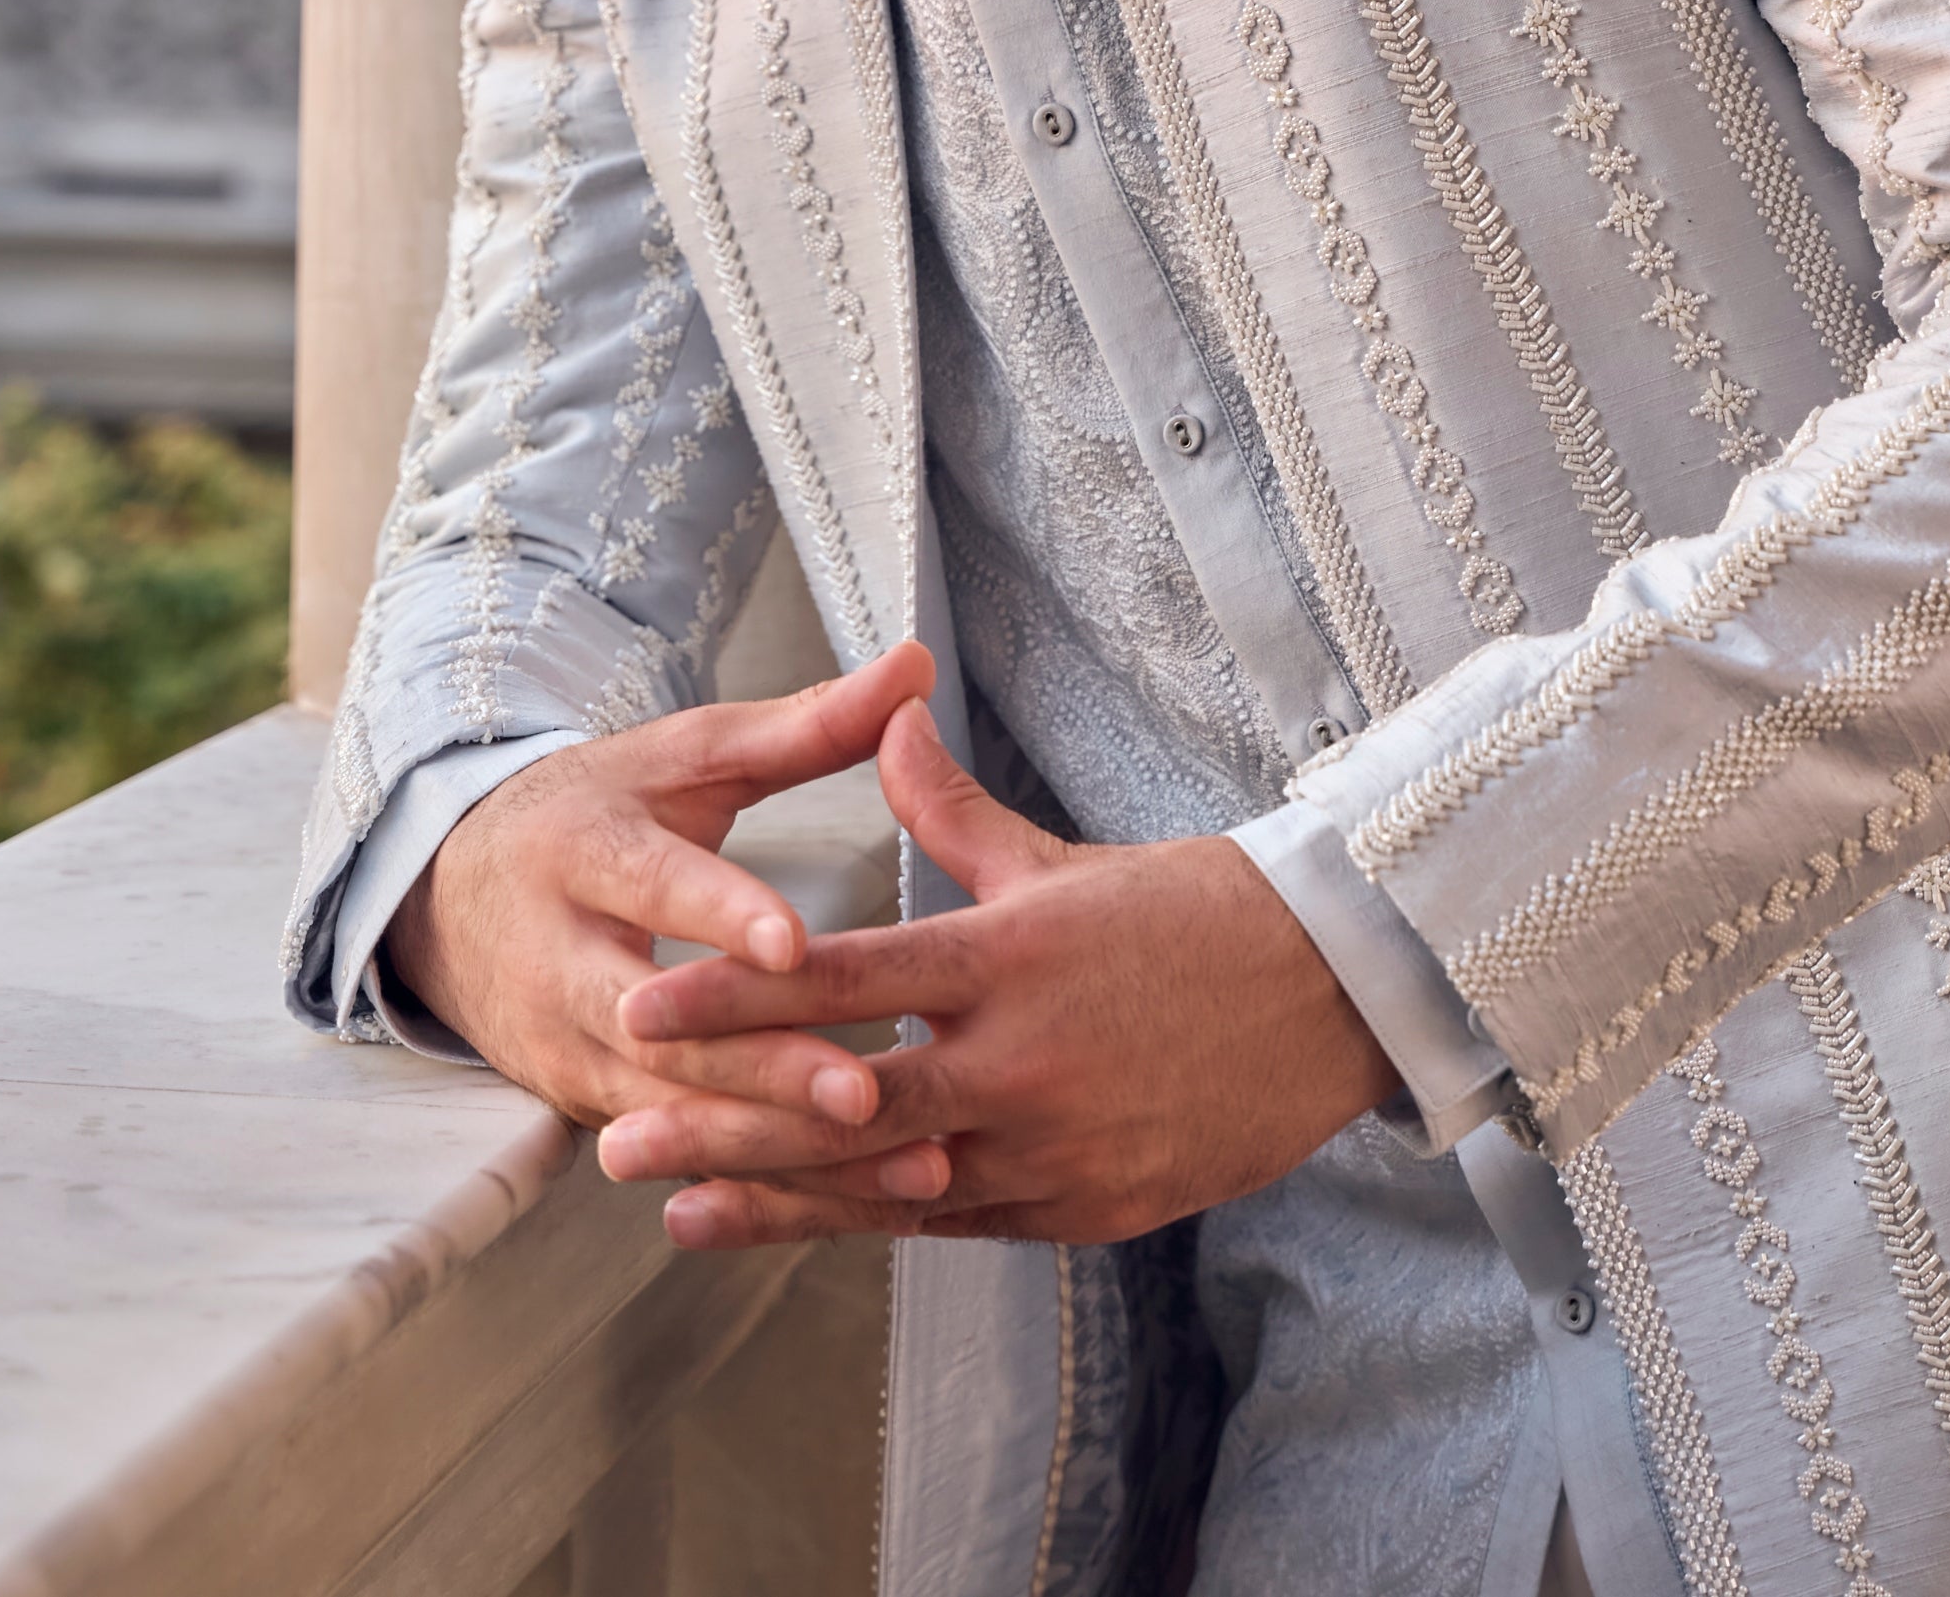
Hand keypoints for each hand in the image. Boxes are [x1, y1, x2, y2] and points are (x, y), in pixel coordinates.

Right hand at [384, 640, 947, 1193]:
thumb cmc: (601, 810)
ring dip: (779, 1143)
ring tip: (894, 1156)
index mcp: (585, 850)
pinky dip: (760, 1178)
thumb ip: (807, 724)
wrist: (453, 893)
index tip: (795, 947)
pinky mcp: (582, 1105)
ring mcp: (563, 1046)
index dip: (720, 915)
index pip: (654, 884)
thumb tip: (918, 662)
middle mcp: (562, 959)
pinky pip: (676, 1150)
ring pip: (673, 1107)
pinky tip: (849, 1195)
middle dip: (766, 1065)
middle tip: (867, 1092)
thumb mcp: (688, 756)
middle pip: (663, 1025)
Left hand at [595, 697, 1399, 1246]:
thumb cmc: (1191, 911)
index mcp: (1009, 954)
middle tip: (616, 1142)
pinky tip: (800, 1231)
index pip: (845, 979)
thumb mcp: (1061, 857)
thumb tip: (884, 719)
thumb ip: (952, 810)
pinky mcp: (1084, 1208)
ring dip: (777, 1202)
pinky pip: (957, 1224)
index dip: (737, 997)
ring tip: (676, 1213)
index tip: (643, 1007)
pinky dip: (873, 1226)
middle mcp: (1021, 1061)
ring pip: (890, 1186)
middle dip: (722, 1129)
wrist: (1333, 994)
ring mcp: (1054, 1148)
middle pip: (844, 1105)